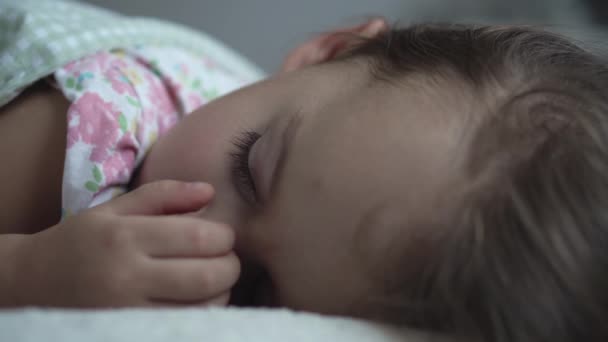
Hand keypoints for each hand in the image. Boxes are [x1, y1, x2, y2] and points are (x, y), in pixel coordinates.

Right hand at [12, 180, 239, 306]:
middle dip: (230, 266)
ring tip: (213, 280)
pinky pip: (185, 328)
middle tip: (226, 259)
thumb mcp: (114, 209)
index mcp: (125, 237)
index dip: (225, 236)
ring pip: (202, 309)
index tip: (222, 235)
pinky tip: (197, 301)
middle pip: (207, 276)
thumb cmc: (81, 242)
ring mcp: (127, 313)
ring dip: (221, 293)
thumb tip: (210, 191)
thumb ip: (164, 195)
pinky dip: (204, 315)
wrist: (32, 284)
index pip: (200, 236)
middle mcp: (126, 277)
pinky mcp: (129, 334)